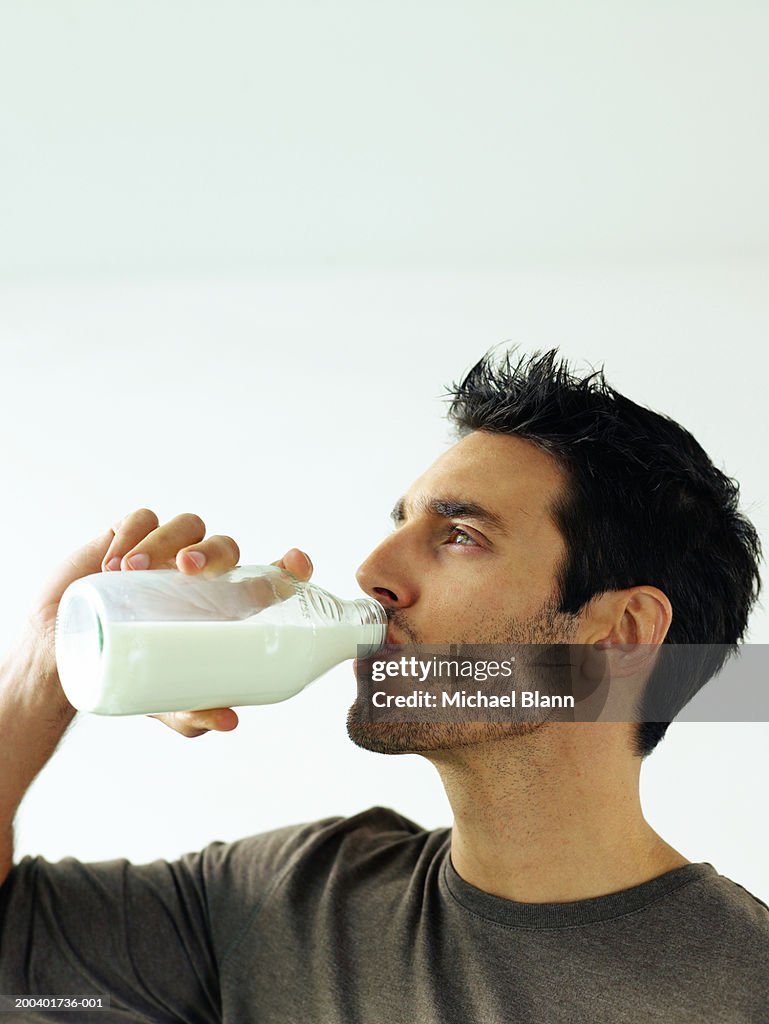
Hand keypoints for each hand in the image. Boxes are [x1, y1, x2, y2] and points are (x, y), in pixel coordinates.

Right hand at [25, 508, 313, 737]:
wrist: (66, 657)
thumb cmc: (129, 672)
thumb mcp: (163, 700)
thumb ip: (194, 711)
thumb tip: (230, 721)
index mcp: (222, 606)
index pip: (267, 578)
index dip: (289, 568)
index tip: (297, 563)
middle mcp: (202, 576)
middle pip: (226, 548)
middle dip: (213, 552)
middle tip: (186, 569)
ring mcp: (166, 553)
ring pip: (187, 526)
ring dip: (166, 539)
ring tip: (134, 568)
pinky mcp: (128, 539)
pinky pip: (140, 520)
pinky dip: (132, 534)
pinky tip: (115, 562)